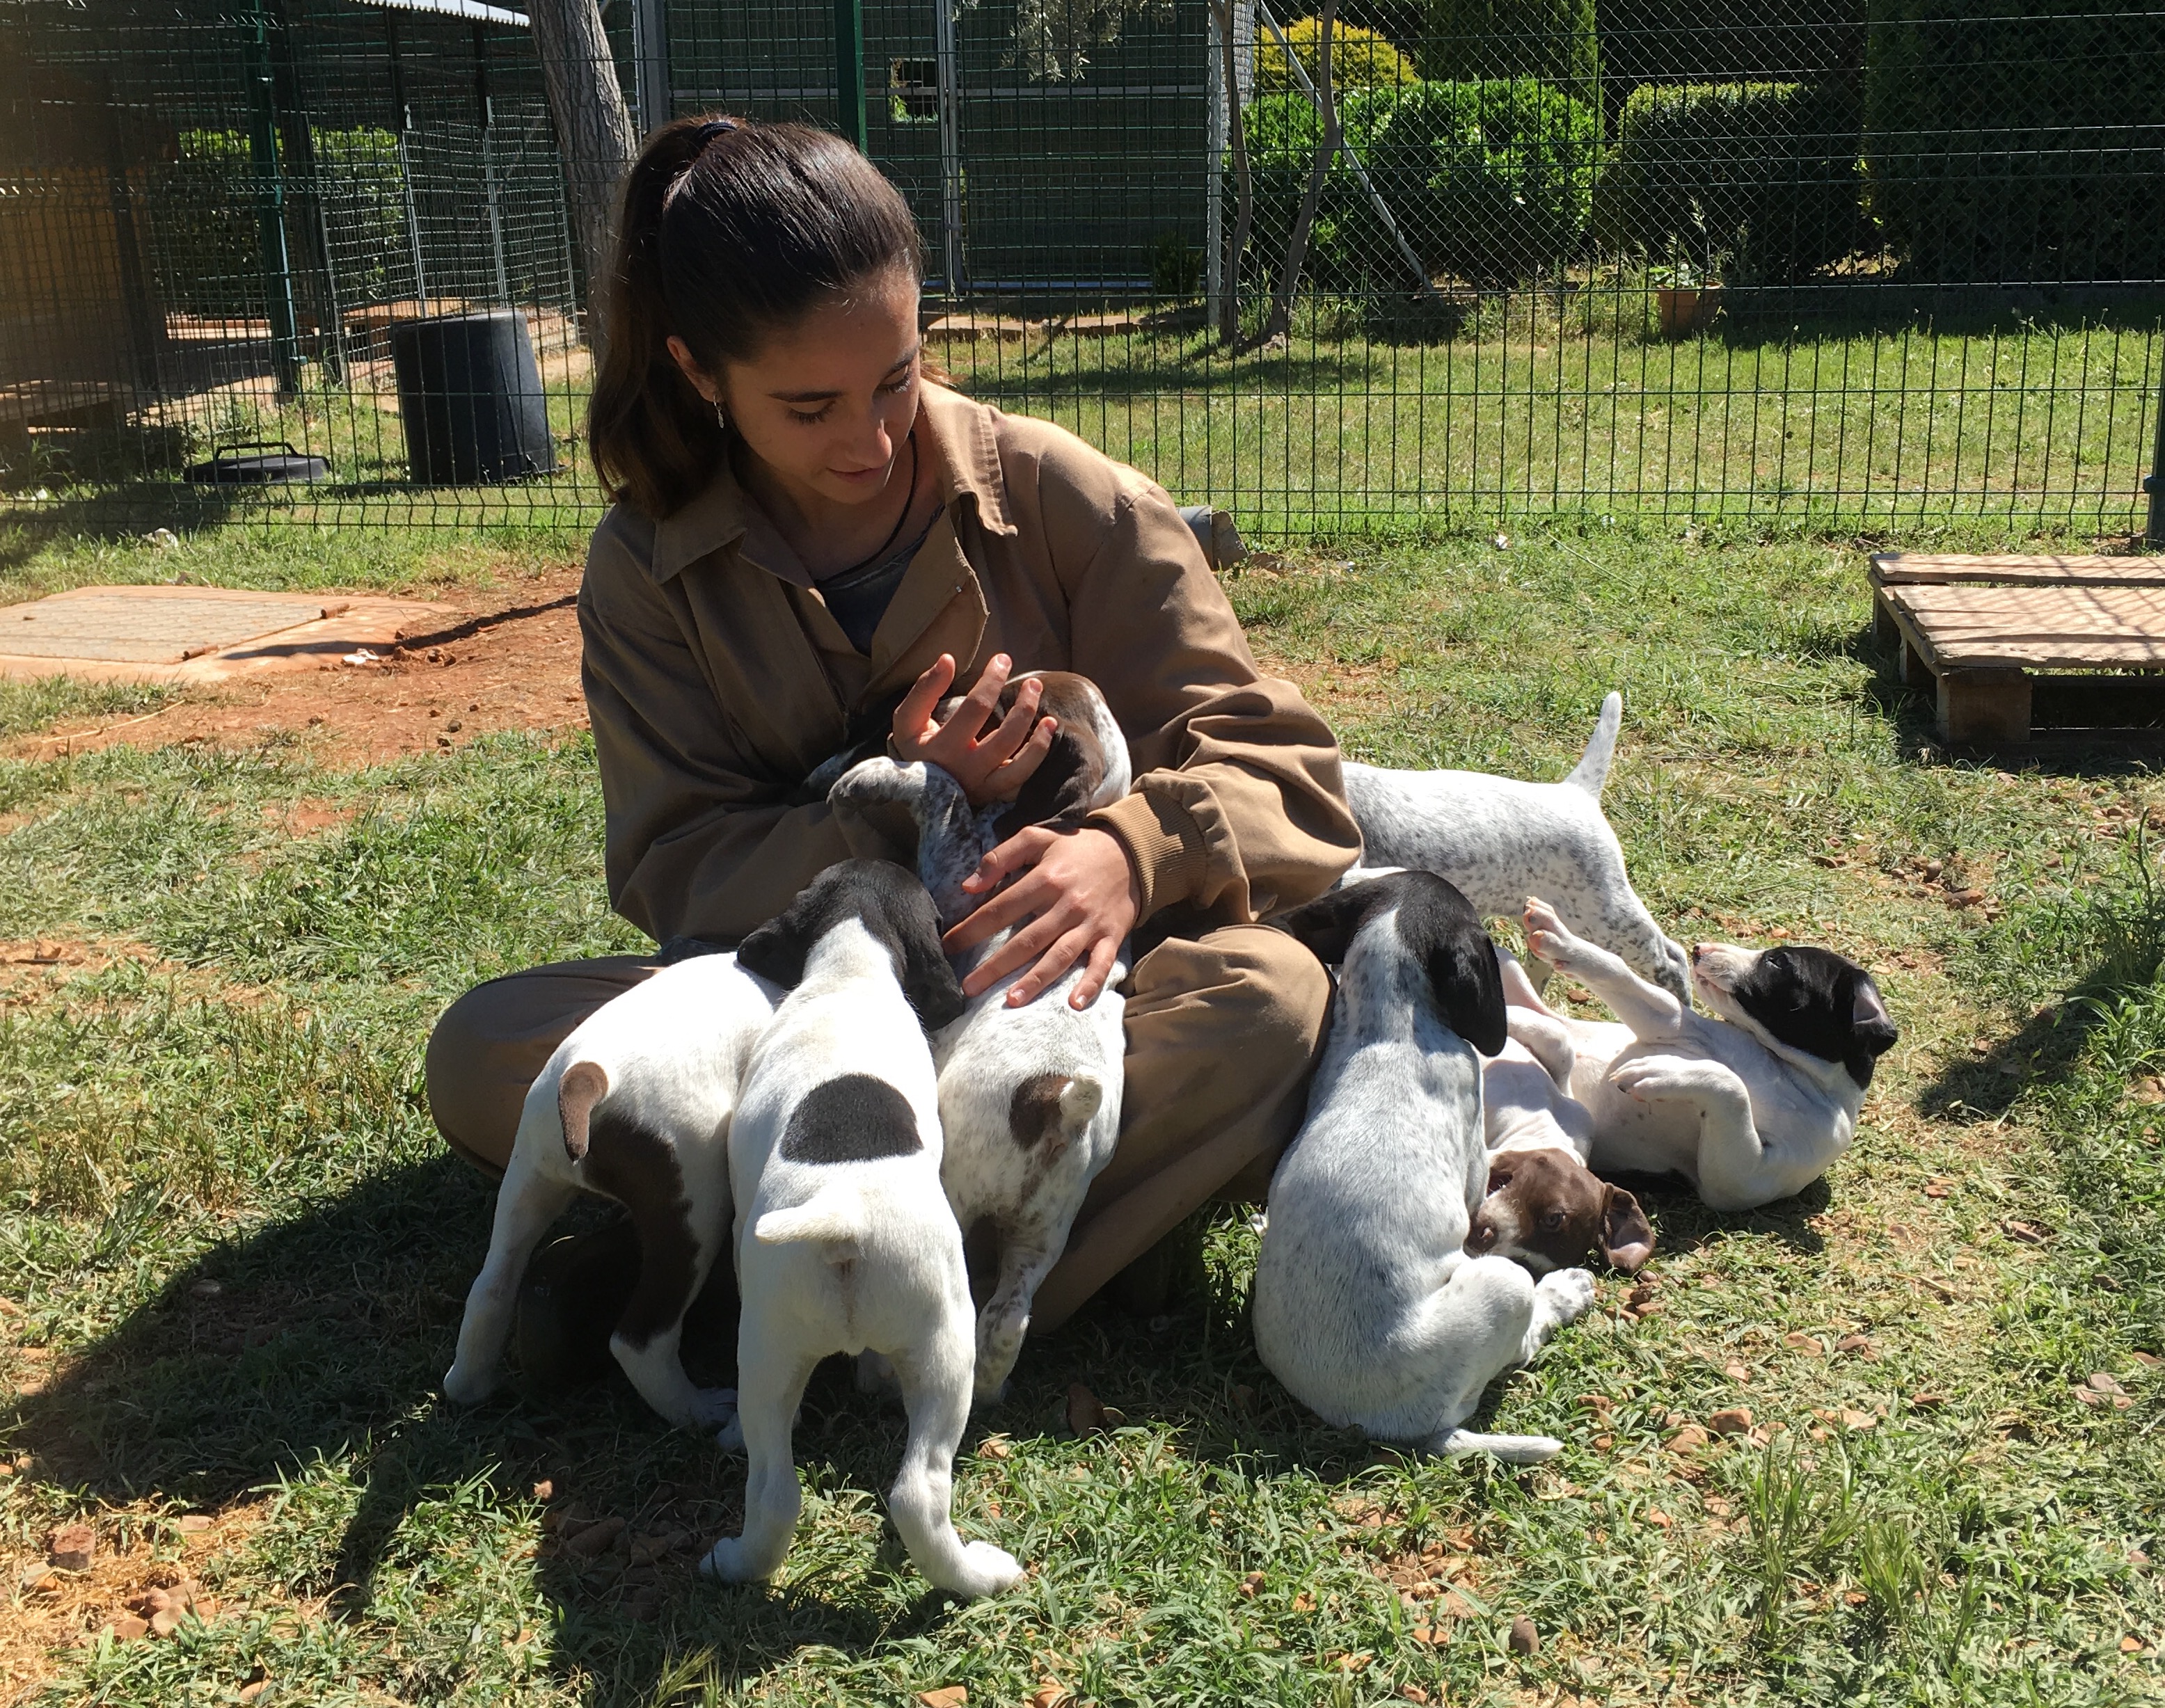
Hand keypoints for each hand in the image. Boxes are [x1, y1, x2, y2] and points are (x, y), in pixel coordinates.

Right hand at [892, 652, 1054, 805]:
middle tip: (1033, 683)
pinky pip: (1022, 779)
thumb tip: (948, 659)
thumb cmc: (916, 747)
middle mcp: (966, 770)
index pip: (976, 708)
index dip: (993, 680)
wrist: (917, 789)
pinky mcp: (994, 794)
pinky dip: (1038, 755)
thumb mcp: (908, 719)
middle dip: (1024, 705)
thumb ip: (924, 689)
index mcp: (943, 748)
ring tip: (1049, 714)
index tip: (1002, 660)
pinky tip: (1048, 732)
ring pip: (1019, 765)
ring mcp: (983, 786)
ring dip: (1039, 736)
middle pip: (1005, 737)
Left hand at [943, 826, 1138, 1007]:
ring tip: (1011, 1001)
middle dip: (995, 965)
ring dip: (1036, 980)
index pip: (1000, 909)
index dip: (972, 929)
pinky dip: (1090, 984)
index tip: (948, 947)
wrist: (1130, 852)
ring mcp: (1089, 923)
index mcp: (1045, 879)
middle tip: (968, 987)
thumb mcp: (1037, 839)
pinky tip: (1075, 1004)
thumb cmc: (1075, 850)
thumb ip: (1001, 857)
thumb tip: (968, 886)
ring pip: (1059, 955)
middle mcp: (1066, 904)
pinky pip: (1102, 964)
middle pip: (1026, 940)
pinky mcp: (1111, 936)